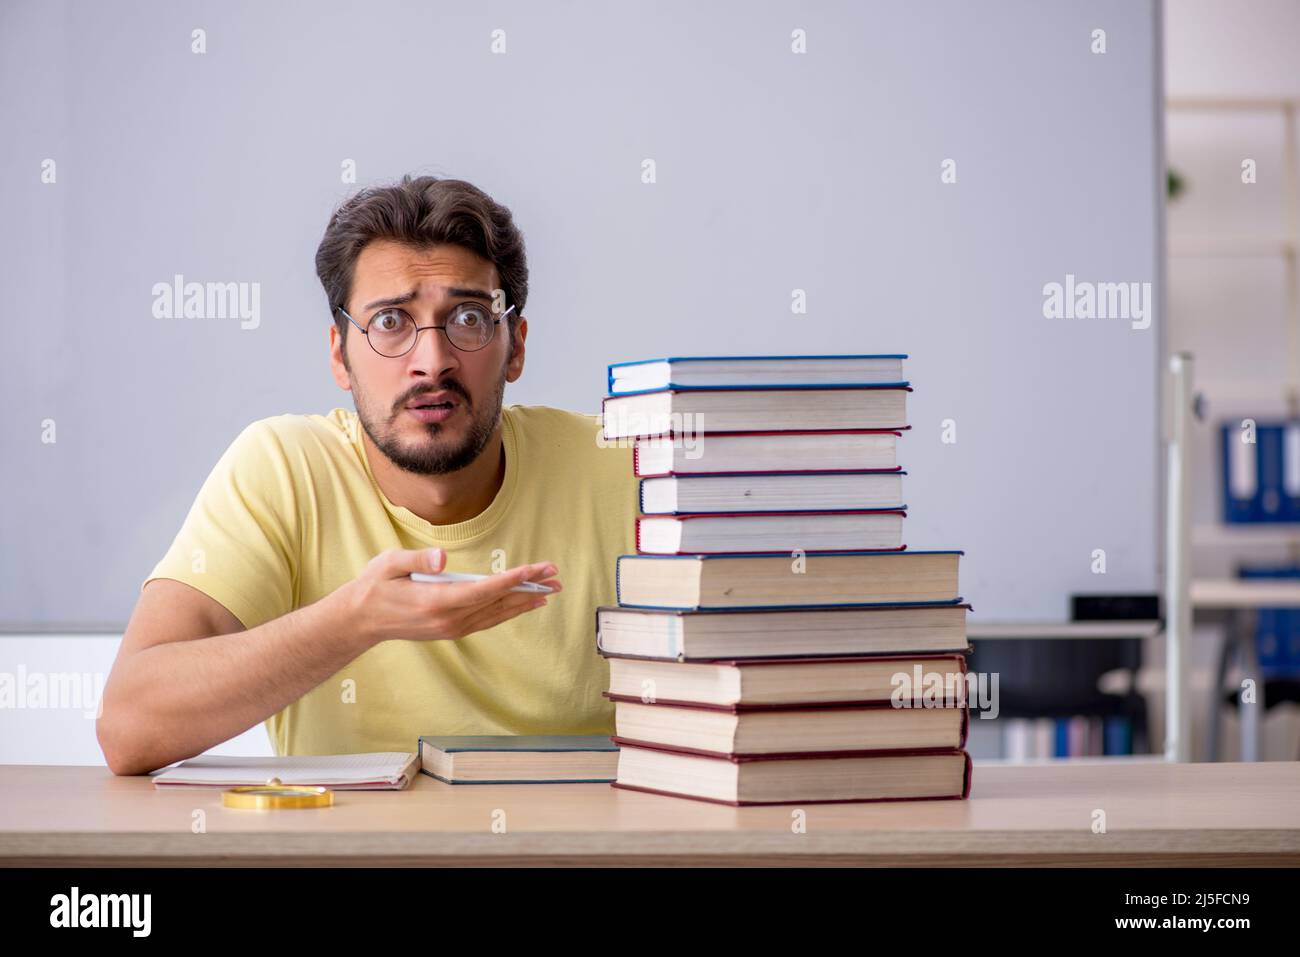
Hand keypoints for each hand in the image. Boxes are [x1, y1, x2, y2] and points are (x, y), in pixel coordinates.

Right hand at [334, 547, 561, 646]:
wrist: (361, 620)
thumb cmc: (375, 587)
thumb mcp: (389, 565)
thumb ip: (416, 561)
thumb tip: (441, 560)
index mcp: (437, 602)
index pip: (483, 590)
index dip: (511, 580)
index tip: (534, 570)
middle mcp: (449, 619)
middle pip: (497, 603)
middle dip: (528, 588)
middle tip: (556, 577)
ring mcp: (452, 628)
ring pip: (497, 614)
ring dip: (524, 602)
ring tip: (550, 591)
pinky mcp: (452, 630)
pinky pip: (488, 620)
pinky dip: (509, 611)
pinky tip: (523, 604)